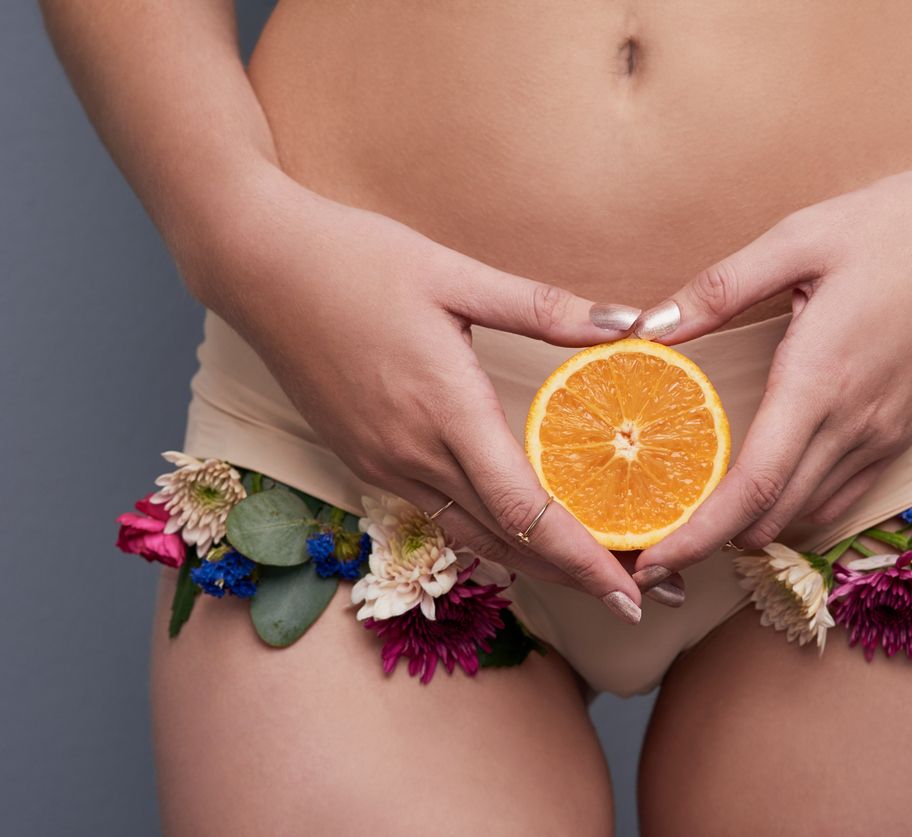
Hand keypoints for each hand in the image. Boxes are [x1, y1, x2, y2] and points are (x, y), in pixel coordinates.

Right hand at [181, 170, 649, 621]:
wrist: (256, 264)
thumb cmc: (355, 259)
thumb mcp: (454, 273)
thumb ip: (543, 307)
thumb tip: (629, 323)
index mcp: (444, 410)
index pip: (525, 511)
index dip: (582, 559)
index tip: (631, 594)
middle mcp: (411, 454)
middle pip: (506, 541)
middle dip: (574, 577)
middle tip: (636, 600)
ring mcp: (381, 464)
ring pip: (471, 537)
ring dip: (533, 566)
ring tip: (590, 579)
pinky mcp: (363, 459)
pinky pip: (437, 516)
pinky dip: (488, 536)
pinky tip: (519, 536)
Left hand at [633, 158, 911, 574]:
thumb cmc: (900, 225)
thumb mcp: (798, 238)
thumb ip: (719, 289)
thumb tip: (649, 328)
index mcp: (818, 382)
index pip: (753, 488)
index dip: (699, 535)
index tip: (655, 562)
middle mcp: (854, 425)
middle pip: (775, 518)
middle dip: (712, 542)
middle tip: (660, 542)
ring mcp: (886, 436)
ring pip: (810, 515)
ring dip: (756, 529)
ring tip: (704, 521)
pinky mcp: (906, 433)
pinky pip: (845, 496)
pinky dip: (800, 512)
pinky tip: (771, 497)